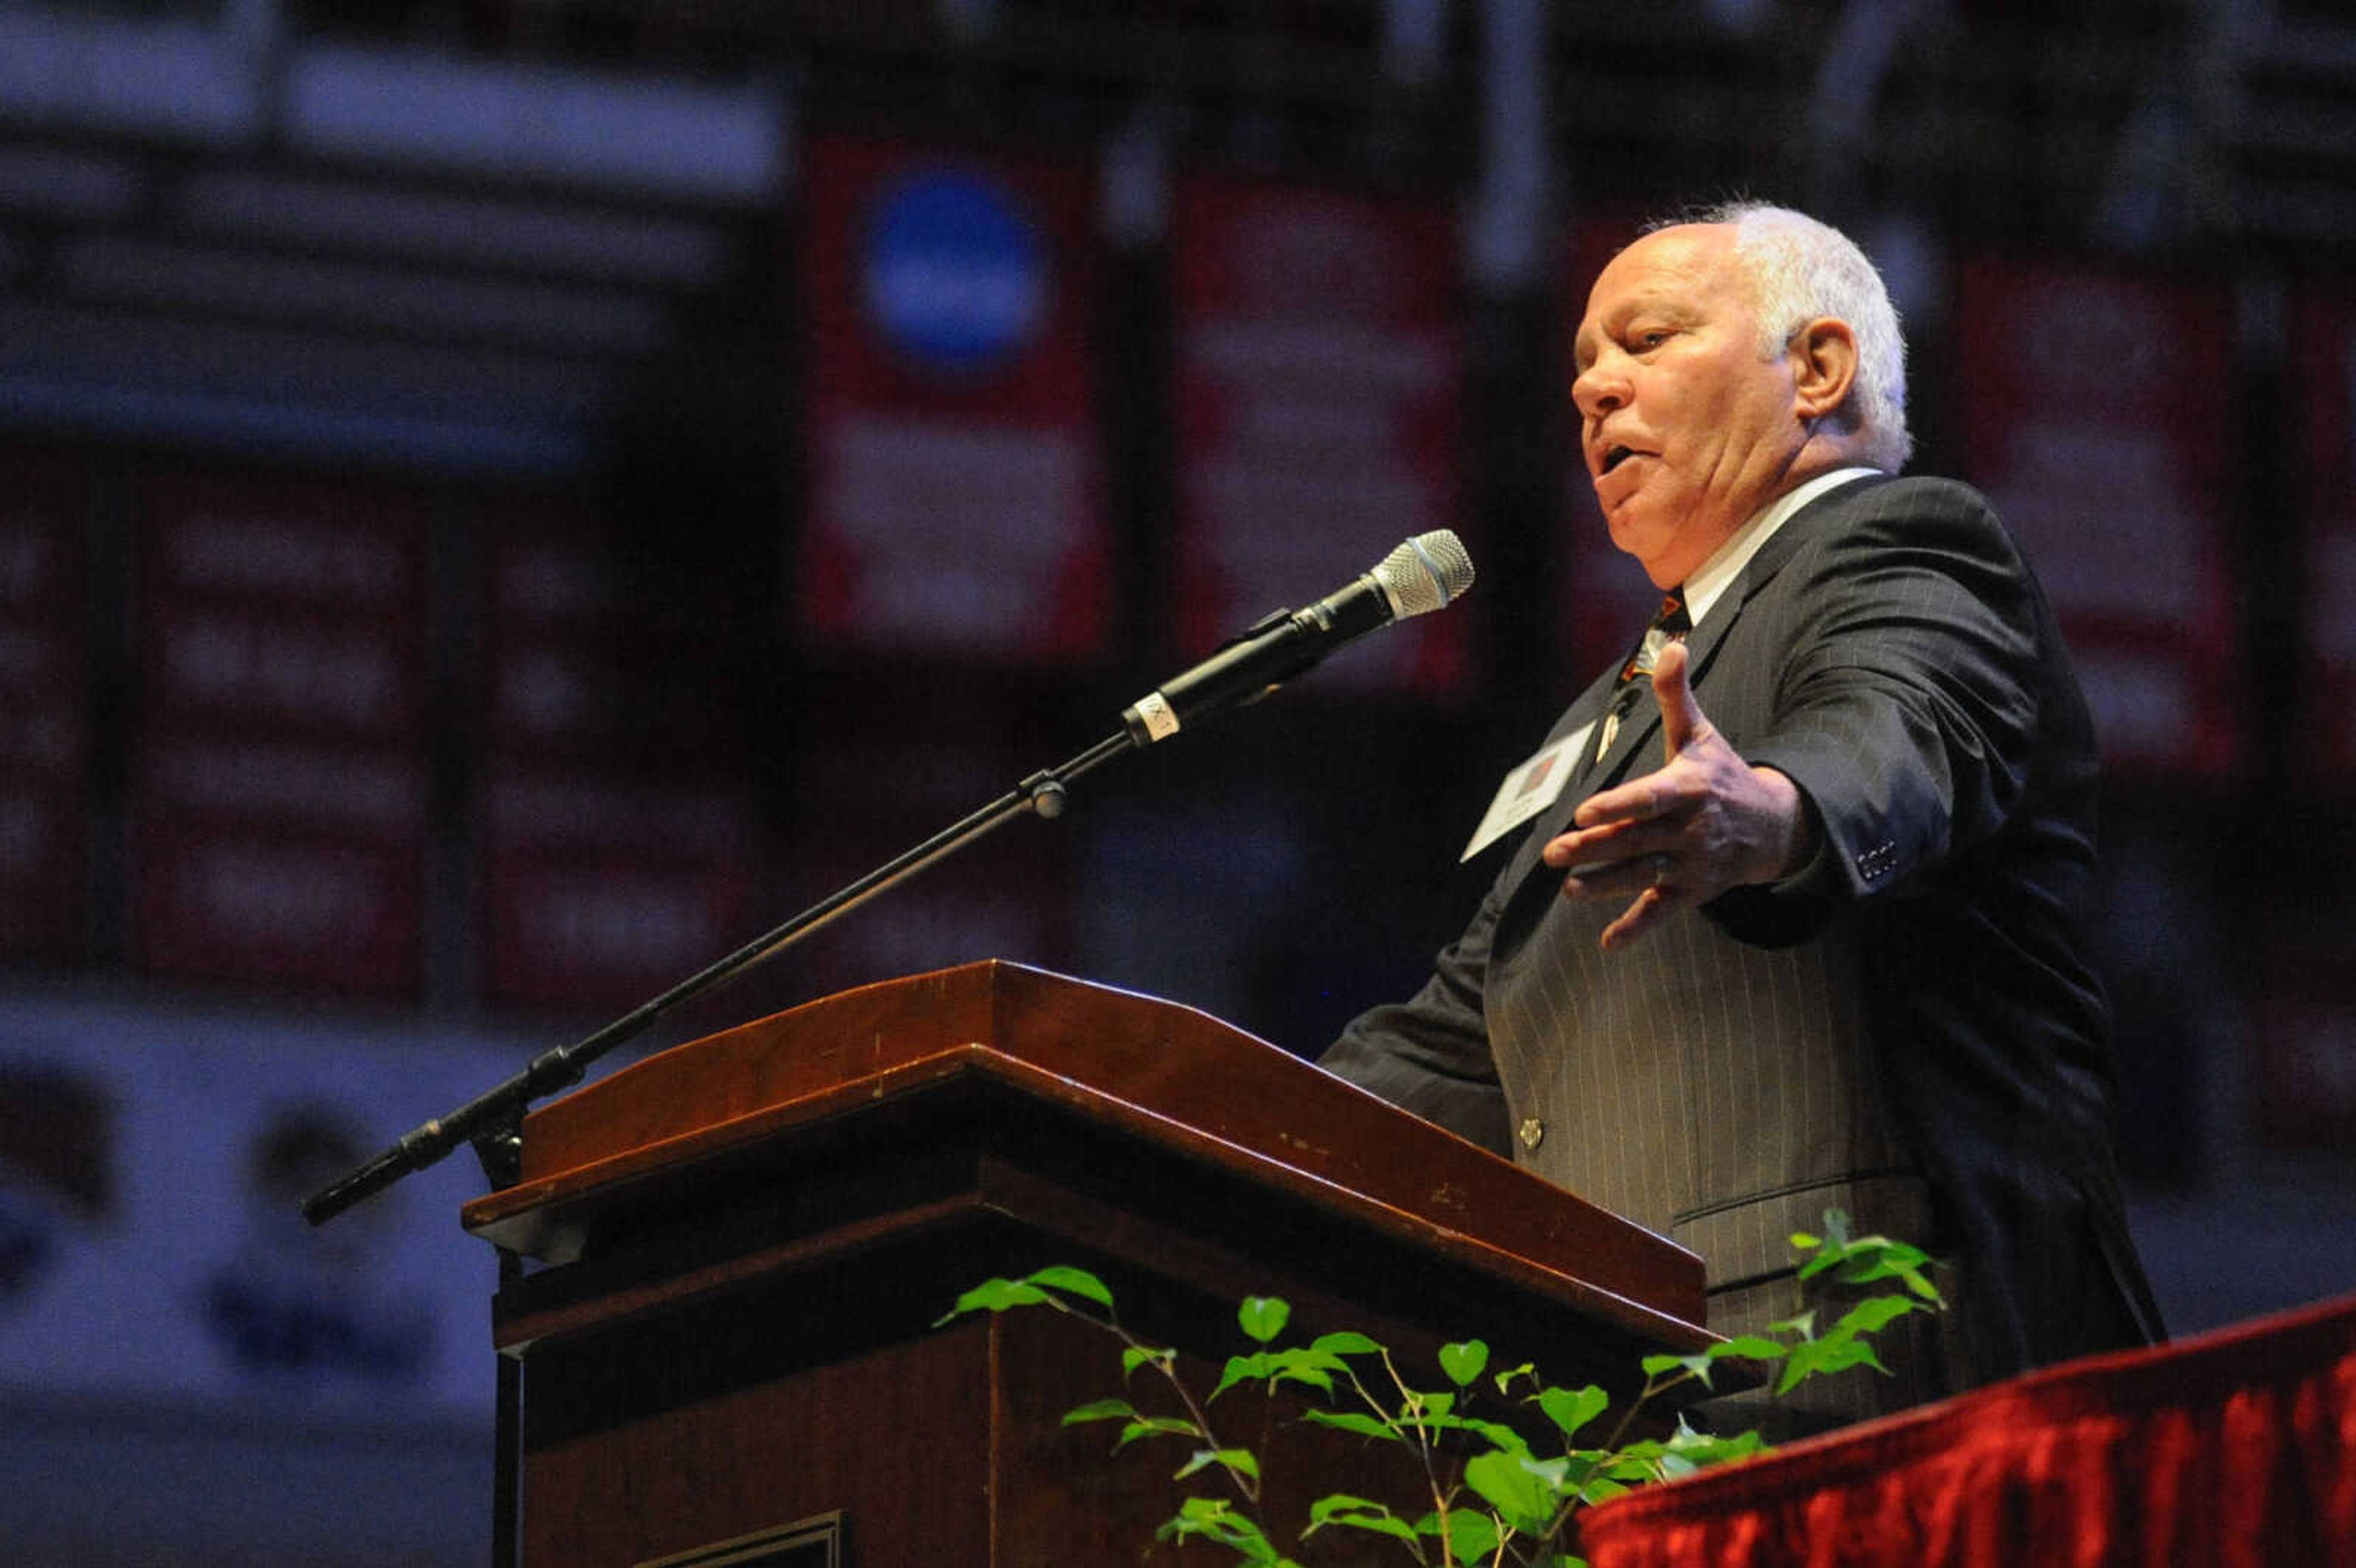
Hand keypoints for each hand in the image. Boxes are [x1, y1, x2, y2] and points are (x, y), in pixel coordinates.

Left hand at [1540, 641, 1813, 948]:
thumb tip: (1672, 645)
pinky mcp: (1694, 891)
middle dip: (1595, 848)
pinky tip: (1608, 944)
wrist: (1776, 825)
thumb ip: (1678, 696)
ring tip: (1570, 889)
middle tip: (1554, 853)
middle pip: (1637, 840)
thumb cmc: (1723, 775)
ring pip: (1644, 876)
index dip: (1619, 806)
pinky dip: (1638, 928)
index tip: (1585, 811)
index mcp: (1690, 788)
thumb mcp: (1701, 735)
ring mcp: (1693, 863)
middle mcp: (1692, 829)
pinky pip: (1664, 912)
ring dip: (1606, 885)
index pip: (1650, 797)